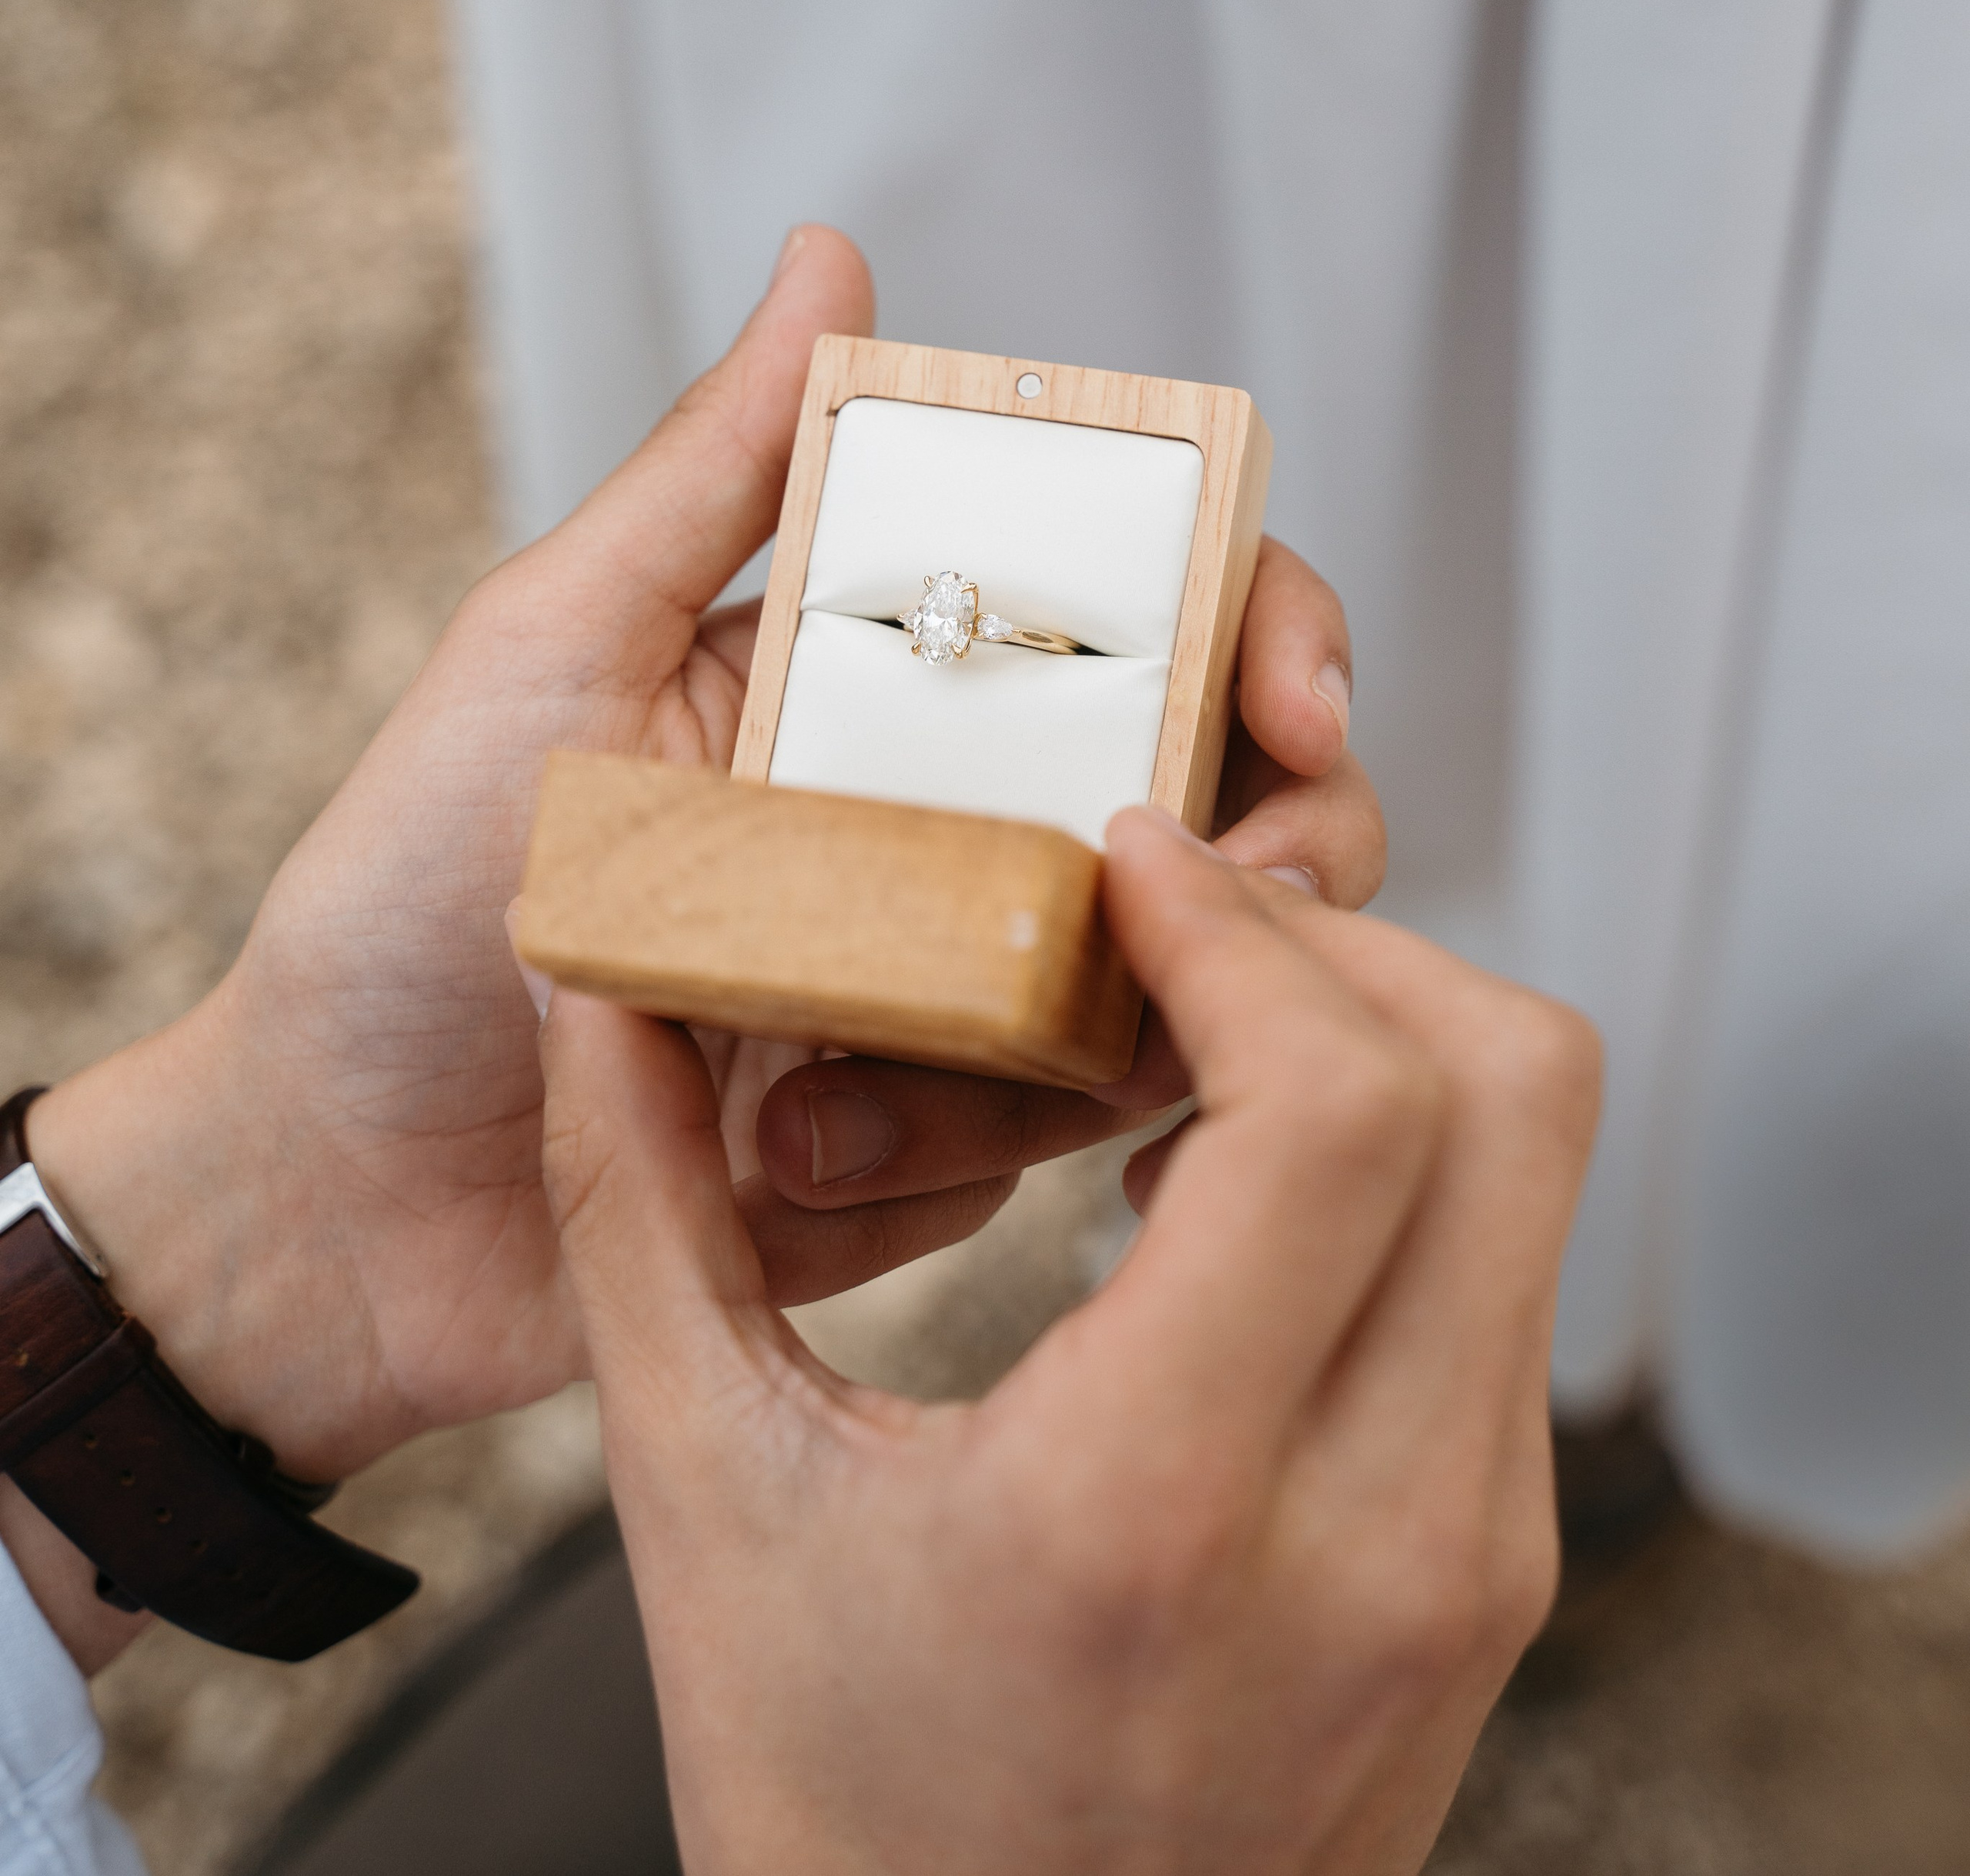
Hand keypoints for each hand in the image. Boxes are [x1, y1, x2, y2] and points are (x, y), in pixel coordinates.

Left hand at [12, 227, 1376, 1654]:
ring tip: (843, 1080)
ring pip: (1167, 990)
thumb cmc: (407, 893)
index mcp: (890, 679)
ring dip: (1059, 1039)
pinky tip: (788, 1159)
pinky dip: (943, 1154)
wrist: (333, 1193)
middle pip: (1222, 800)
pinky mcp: (941, 1148)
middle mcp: (957, 819)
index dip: (1270, 629)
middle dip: (1280, 853)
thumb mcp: (560, 643)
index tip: (1300, 703)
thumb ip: (717, 468)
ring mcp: (961, 991)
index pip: (1150, 611)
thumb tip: (833, 259)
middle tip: (1245, 906)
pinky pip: (1044, 1146)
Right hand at [542, 813, 1599, 1874]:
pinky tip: (1230, 1189)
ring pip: (1538, 1168)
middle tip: (1175, 931)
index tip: (1126, 864)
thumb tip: (594, 992)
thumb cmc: (845, 1827)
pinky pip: (1510, 1276)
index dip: (1242, 930)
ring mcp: (1471, 1562)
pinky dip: (1401, 1169)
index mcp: (1159, 1506)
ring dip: (1381, 1045)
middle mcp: (1378, 1533)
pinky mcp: (1493, 1573)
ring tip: (1189, 1048)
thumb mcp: (703, 1517)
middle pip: (1513, 1088)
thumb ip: (636, 1221)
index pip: (1339, 1106)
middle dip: (1349, 947)